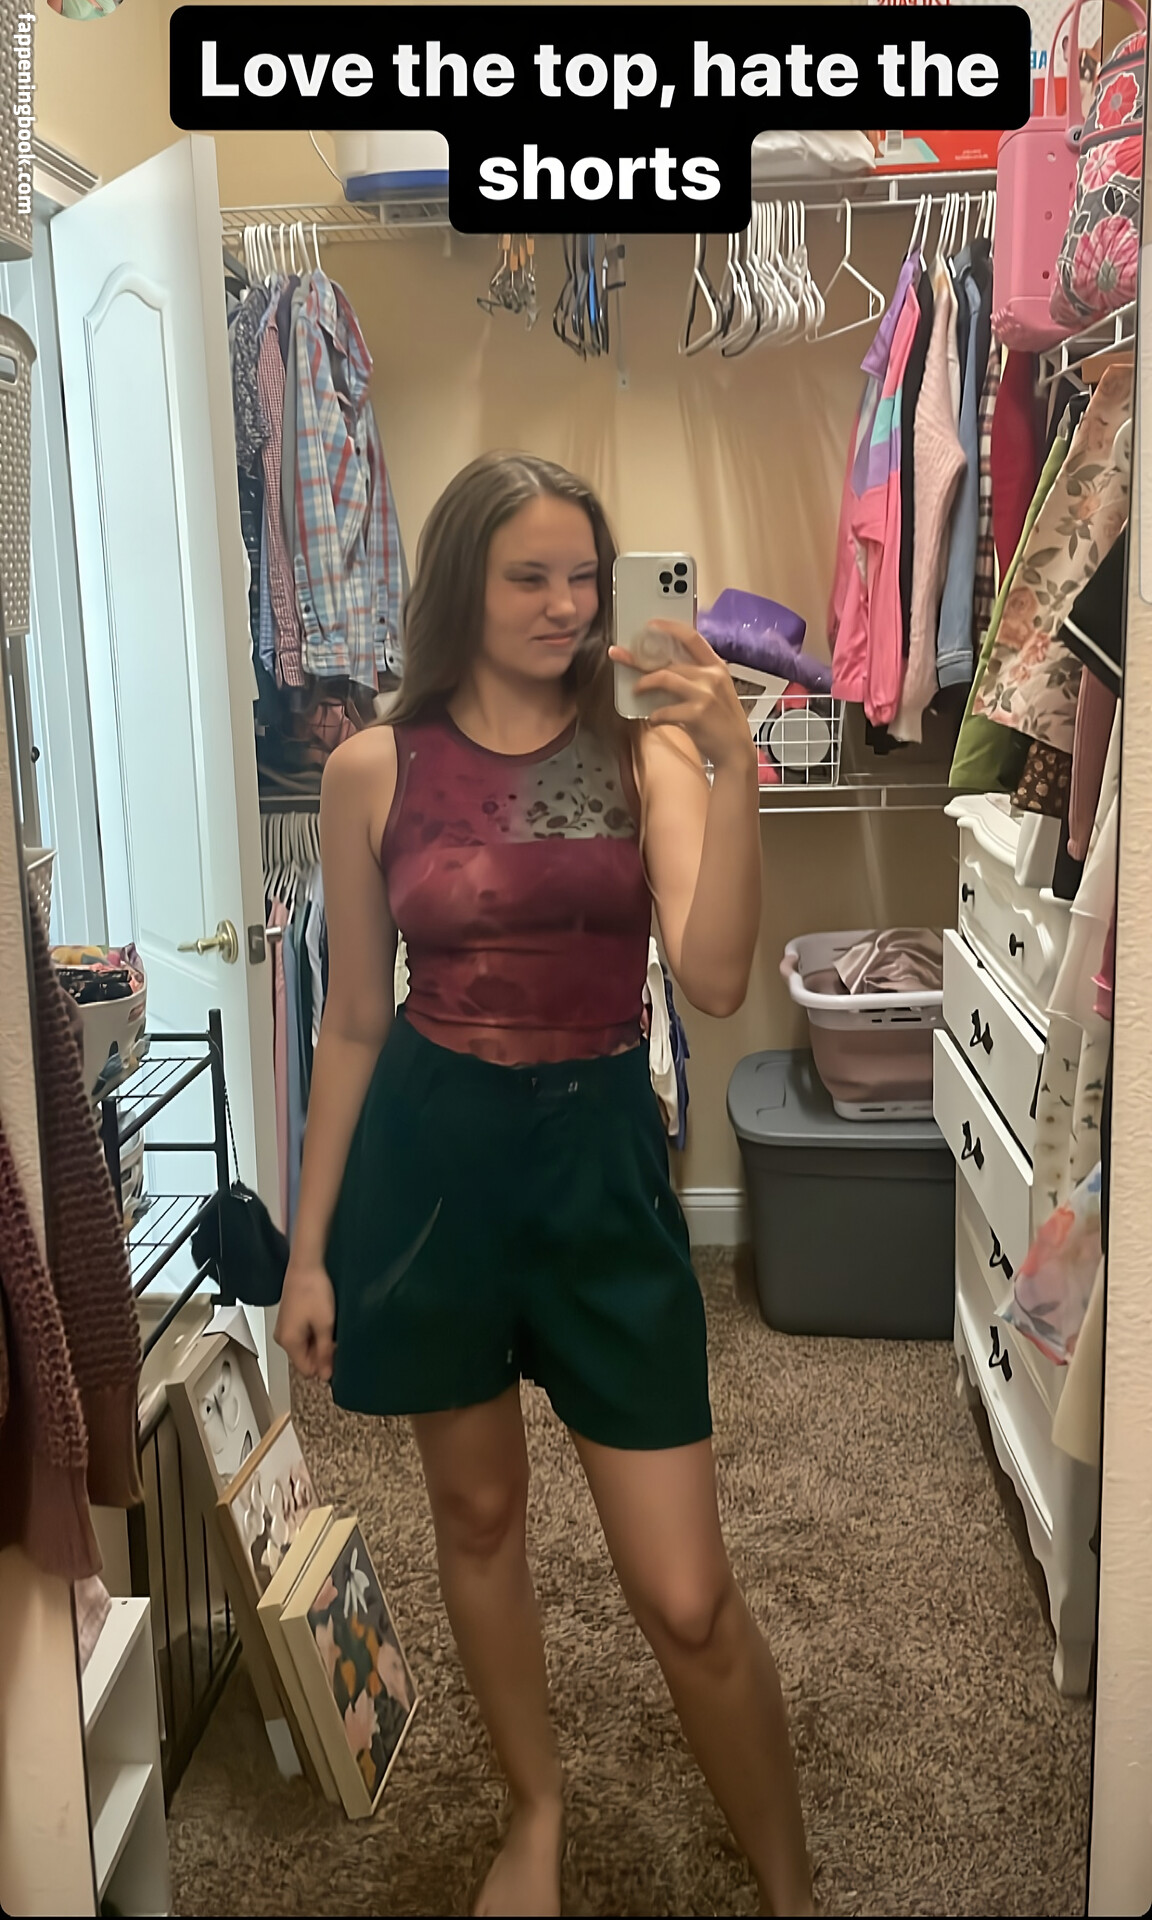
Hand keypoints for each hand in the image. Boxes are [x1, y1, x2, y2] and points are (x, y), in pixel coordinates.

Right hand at [274, 1260, 335, 1381]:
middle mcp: (282, 1338)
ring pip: (305, 1347)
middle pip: (305, 1359)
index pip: (307, 1370)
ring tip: (330, 1326)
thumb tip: (325, 1375)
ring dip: (320, 1342)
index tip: (338, 1356)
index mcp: (288, 1342)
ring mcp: (285, 1328)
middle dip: (322, 1354)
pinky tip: (324, 1321)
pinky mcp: (289, 1320)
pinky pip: (303, 1335)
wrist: (305, 1266)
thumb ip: (325, 1352)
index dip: (324, 1367)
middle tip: (337, 1338)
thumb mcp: (325, 1325)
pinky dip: (315, 1332)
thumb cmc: (313, 1291)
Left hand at [609, 622, 755, 772]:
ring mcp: (705, 694)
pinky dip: (654, 716)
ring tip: (636, 691)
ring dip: (644, 684)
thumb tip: (662, 668)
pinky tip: (654, 720)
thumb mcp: (717, 690)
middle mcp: (712, 676)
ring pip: (664, 678)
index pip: (692, 637)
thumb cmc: (722, 721)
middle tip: (618, 655)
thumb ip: (696, 676)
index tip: (649, 625)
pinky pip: (664, 710)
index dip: (669, 628)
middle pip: (669, 660)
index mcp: (717, 666)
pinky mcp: (696, 714)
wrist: (736, 750)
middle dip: (639, 659)